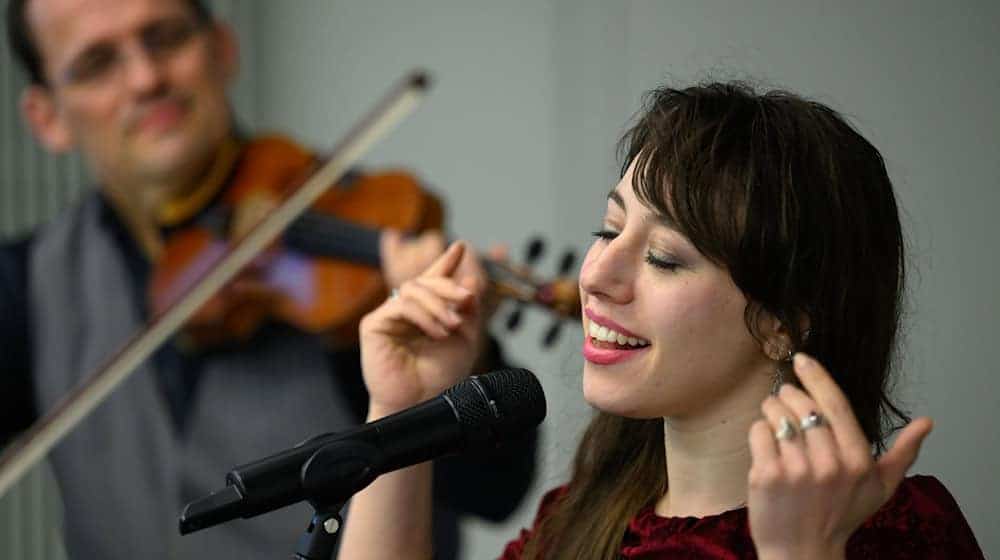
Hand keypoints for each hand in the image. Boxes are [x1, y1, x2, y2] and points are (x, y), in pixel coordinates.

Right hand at [360, 241, 486, 416]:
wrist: (422, 403)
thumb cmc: (439, 377)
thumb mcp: (466, 339)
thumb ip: (469, 311)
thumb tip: (471, 280)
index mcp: (426, 314)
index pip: (434, 281)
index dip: (446, 262)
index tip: (460, 247)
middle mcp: (405, 312)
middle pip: (425, 281)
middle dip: (449, 285)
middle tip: (467, 298)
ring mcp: (388, 316)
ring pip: (413, 288)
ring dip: (438, 303)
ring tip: (453, 325)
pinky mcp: (374, 325)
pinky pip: (401, 305)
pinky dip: (424, 315)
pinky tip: (437, 332)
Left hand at [748, 353, 933, 559]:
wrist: (803, 551)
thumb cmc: (840, 515)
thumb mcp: (880, 487)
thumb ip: (902, 453)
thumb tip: (927, 422)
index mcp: (857, 460)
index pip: (834, 403)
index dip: (816, 376)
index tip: (802, 358)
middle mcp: (829, 463)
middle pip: (801, 404)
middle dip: (788, 395)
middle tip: (785, 400)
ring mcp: (796, 470)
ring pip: (775, 413)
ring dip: (771, 410)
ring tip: (776, 423)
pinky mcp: (767, 475)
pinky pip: (757, 432)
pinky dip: (758, 431)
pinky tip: (765, 446)